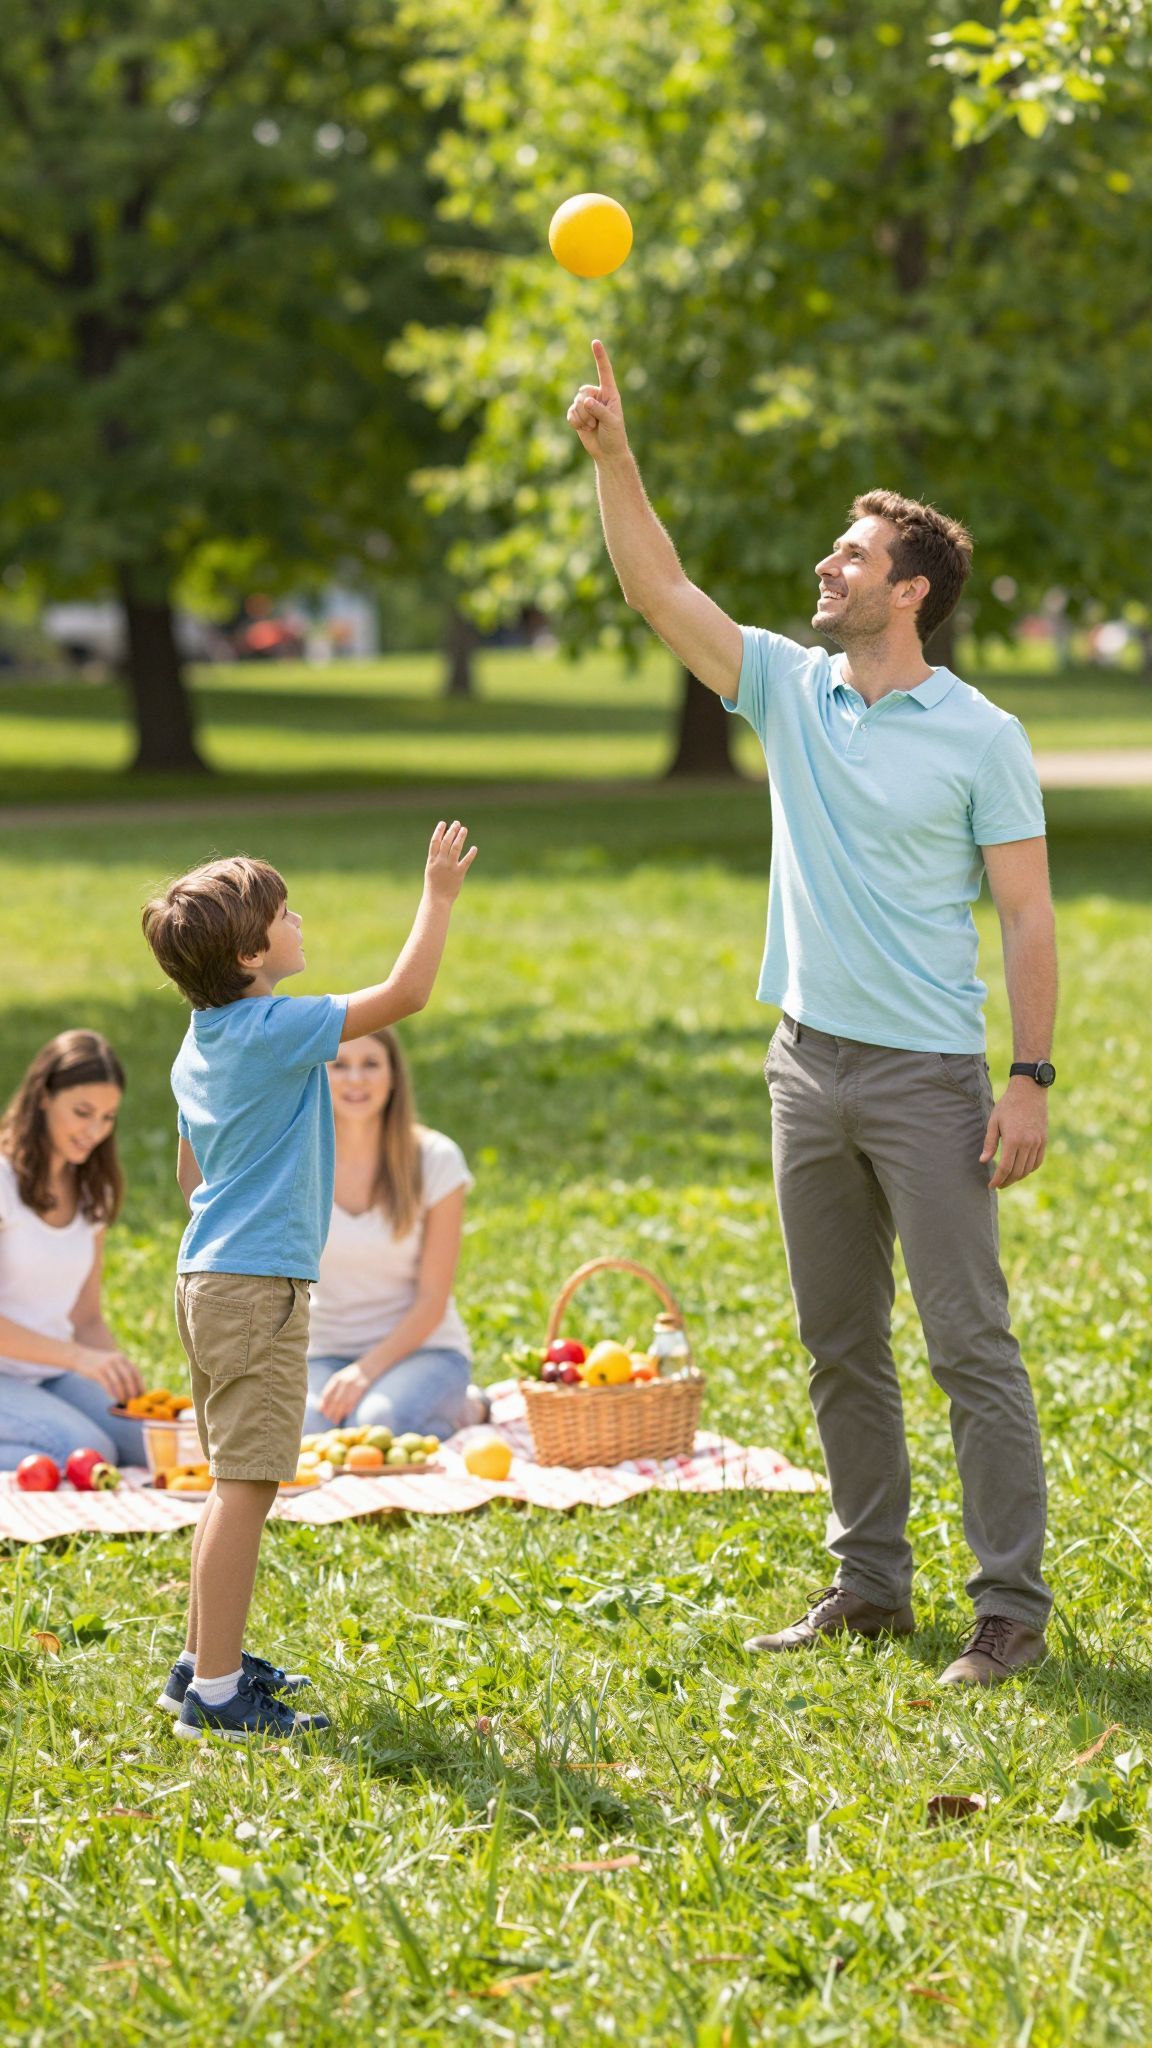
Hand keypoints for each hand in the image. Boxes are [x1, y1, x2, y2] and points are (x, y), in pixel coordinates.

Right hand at [70, 1345, 143, 1405]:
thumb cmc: (98, 1364)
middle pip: (129, 1377)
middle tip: (133, 1400)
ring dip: (122, 1393)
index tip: (142, 1394)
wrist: (80, 1356)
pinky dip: (112, 1392)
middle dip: (133, 1390)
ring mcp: (106, 1365)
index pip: (135, 1371)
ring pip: (118, 1382)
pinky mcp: (97, 1371)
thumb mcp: (112, 1363)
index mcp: (122, 1358)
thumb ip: (121, 1372)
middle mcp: (116, 1360)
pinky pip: (107, 1384)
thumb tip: (132, 1389)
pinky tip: (113, 1398)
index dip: (140, 1383)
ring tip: (123, 1401)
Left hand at [318, 1362, 372, 1424]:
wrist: (369, 1366)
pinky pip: (353, 1401)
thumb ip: (332, 1389)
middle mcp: (344, 1381)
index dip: (324, 1404)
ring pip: (343, 1402)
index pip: (327, 1394)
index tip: (323, 1413)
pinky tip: (346, 1415)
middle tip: (329, 1419)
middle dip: (331, 1411)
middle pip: (335, 1400)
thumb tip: (321, 1405)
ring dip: (339, 1413)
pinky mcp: (362, 1388)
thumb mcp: (340, 1377)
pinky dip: (348, 1409)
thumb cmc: (353, 1374)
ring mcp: (353, 1385)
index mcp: (336, 1379)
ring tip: (336, 1421)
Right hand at [424, 819, 477, 904]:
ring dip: (460, 837)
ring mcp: (450, 867)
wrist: (437, 899)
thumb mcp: (431, 869)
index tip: (443, 823)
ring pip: (456, 848)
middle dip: (451, 831)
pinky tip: (474, 848)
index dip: (439, 831)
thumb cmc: (434, 885)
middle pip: (446, 842)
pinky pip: (466, 861)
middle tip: (457, 823)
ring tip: (464, 829)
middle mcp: (440, 862)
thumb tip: (443, 845)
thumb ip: (436, 858)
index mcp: (432, 860)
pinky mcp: (459, 873)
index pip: (435, 842)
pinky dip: (470, 854)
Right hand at [566, 339, 626, 461]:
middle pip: (583, 391)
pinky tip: (583, 429)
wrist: (607, 453)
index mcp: (610, 393)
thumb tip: (585, 401)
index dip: (600, 357)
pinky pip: (570, 413)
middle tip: (595, 422)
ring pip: (575, 403)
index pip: (604, 372)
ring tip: (592, 427)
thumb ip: (600, 410)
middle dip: (586, 408)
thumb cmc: (615, 436)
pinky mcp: (578, 415)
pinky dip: (575, 422)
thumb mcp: (611, 422)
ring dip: (582, 418)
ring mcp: (586, 405)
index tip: (595, 342)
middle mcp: (597, 396)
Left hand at [981, 1077, 1048, 1188]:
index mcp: (1013, 1140)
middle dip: (1007, 1181)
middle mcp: (1028, 1144)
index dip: (998, 1179)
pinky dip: (1029, 1169)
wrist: (1029, 1092)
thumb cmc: (1007, 1106)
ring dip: (1018, 1177)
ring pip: (1028, 1169)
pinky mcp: (1043, 1140)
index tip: (991, 1186)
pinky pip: (1038, 1161)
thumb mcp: (994, 1122)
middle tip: (998, 1184)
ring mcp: (1038, 1143)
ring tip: (1008, 1179)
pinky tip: (1021, 1170)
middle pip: (1017, 1172)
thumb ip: (989, 1143)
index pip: (1005, 1168)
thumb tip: (983, 1161)